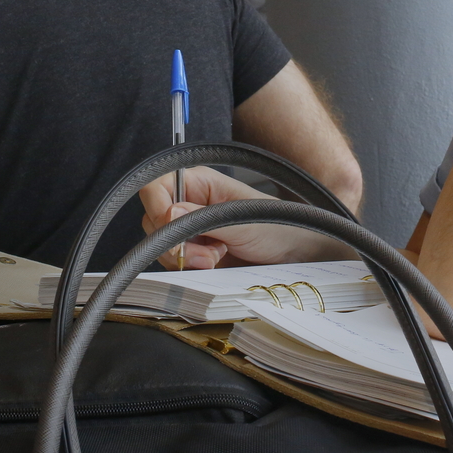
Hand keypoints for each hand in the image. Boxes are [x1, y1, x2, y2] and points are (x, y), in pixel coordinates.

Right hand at [138, 167, 350, 269]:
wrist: (299, 259)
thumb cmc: (280, 228)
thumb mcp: (243, 220)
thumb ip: (204, 218)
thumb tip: (168, 214)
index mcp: (198, 183)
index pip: (155, 186)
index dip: (157, 206)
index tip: (171, 225)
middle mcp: (190, 204)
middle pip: (153, 221)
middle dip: (173, 241)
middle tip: (205, 253)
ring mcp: (192, 232)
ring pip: (161, 246)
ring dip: (183, 258)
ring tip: (215, 259)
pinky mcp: (196, 257)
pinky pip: (175, 265)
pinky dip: (188, 270)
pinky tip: (214, 267)